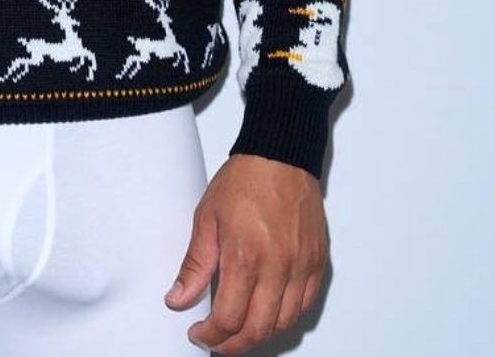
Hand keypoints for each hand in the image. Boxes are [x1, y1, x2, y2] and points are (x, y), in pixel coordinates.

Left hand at [165, 154, 326, 353]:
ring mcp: (301, 267)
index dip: (211, 335)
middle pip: (258, 329)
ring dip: (261, 334)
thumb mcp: (206, 218)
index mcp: (245, 257)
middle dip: (234, 344)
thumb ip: (194, 265)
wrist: (280, 156)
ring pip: (284, 323)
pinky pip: (305, 305)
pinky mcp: (317, 263)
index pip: (229, 318)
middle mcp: (277, 267)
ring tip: (240, 329)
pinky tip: (270, 312)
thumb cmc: (245, 181)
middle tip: (217, 341)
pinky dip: (286, 317)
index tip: (200, 333)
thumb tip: (177, 298)